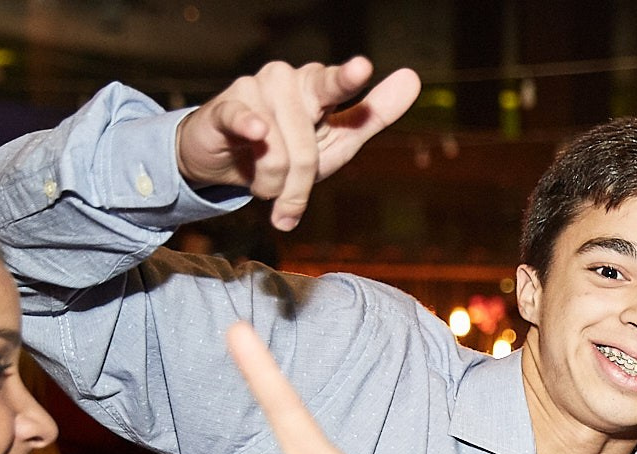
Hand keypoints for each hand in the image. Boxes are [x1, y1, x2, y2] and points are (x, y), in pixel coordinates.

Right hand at [175, 57, 420, 230]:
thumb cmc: (287, 150)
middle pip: (307, 148)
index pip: (335, 85)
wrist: (226, 164)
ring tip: (261, 178)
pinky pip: (243, 122)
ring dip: (270, 183)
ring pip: (276, 152)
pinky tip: (257, 131)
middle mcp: (286, 81)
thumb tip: (412, 78)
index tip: (362, 69)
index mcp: (316, 87)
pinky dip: (250, 130)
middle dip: (298, 186)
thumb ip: (373, 113)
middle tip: (287, 201)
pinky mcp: (224, 106)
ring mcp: (253, 89)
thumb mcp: (336, 139)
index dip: (347, 79)